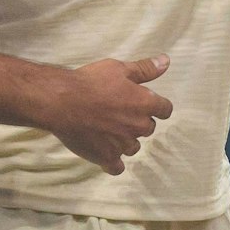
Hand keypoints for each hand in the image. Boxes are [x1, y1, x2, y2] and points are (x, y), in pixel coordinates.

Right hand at [46, 54, 175, 174]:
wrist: (63, 102)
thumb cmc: (91, 82)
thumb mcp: (119, 68)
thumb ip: (145, 68)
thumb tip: (166, 61)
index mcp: (145, 104)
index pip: (165, 110)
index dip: (157, 106)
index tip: (146, 103)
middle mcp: (138, 126)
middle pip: (148, 128)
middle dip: (138, 121)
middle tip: (120, 113)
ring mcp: (122, 144)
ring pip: (134, 147)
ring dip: (126, 140)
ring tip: (110, 131)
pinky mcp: (106, 157)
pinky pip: (117, 167)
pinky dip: (114, 163)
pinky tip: (107, 155)